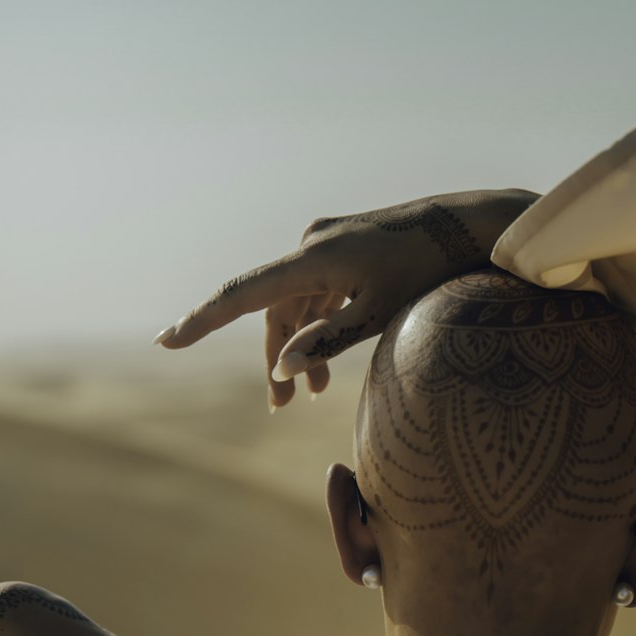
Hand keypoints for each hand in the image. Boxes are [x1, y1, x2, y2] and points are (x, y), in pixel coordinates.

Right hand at [153, 188, 538, 409]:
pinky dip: (316, 322)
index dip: (202, 321)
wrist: (468, 226)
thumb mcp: (381, 313)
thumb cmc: (429, 272)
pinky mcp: (342, 244)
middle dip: (272, 357)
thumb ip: (327, 339)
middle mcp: (311, 244)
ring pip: (294, 301)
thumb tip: (280, 367)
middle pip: (271, 307)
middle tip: (279, 409)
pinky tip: (328, 360)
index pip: (243, 295)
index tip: (167, 342)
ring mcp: (325, 241)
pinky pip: (315, 289)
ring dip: (298, 345)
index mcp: (313, 259)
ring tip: (312, 396)